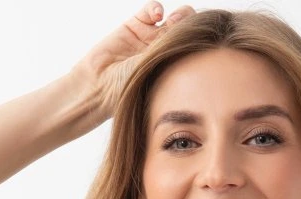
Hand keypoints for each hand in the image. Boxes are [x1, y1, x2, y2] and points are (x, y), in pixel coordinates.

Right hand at [68, 2, 194, 123]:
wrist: (100, 86)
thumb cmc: (130, 89)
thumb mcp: (159, 72)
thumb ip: (175, 55)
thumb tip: (197, 39)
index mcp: (176, 65)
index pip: (196, 48)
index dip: (200, 39)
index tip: (198, 39)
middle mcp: (165, 51)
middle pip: (188, 30)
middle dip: (190, 26)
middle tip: (183, 30)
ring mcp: (150, 37)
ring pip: (174, 17)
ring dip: (178, 16)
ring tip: (172, 22)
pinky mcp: (135, 25)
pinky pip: (152, 10)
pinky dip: (156, 8)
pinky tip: (157, 15)